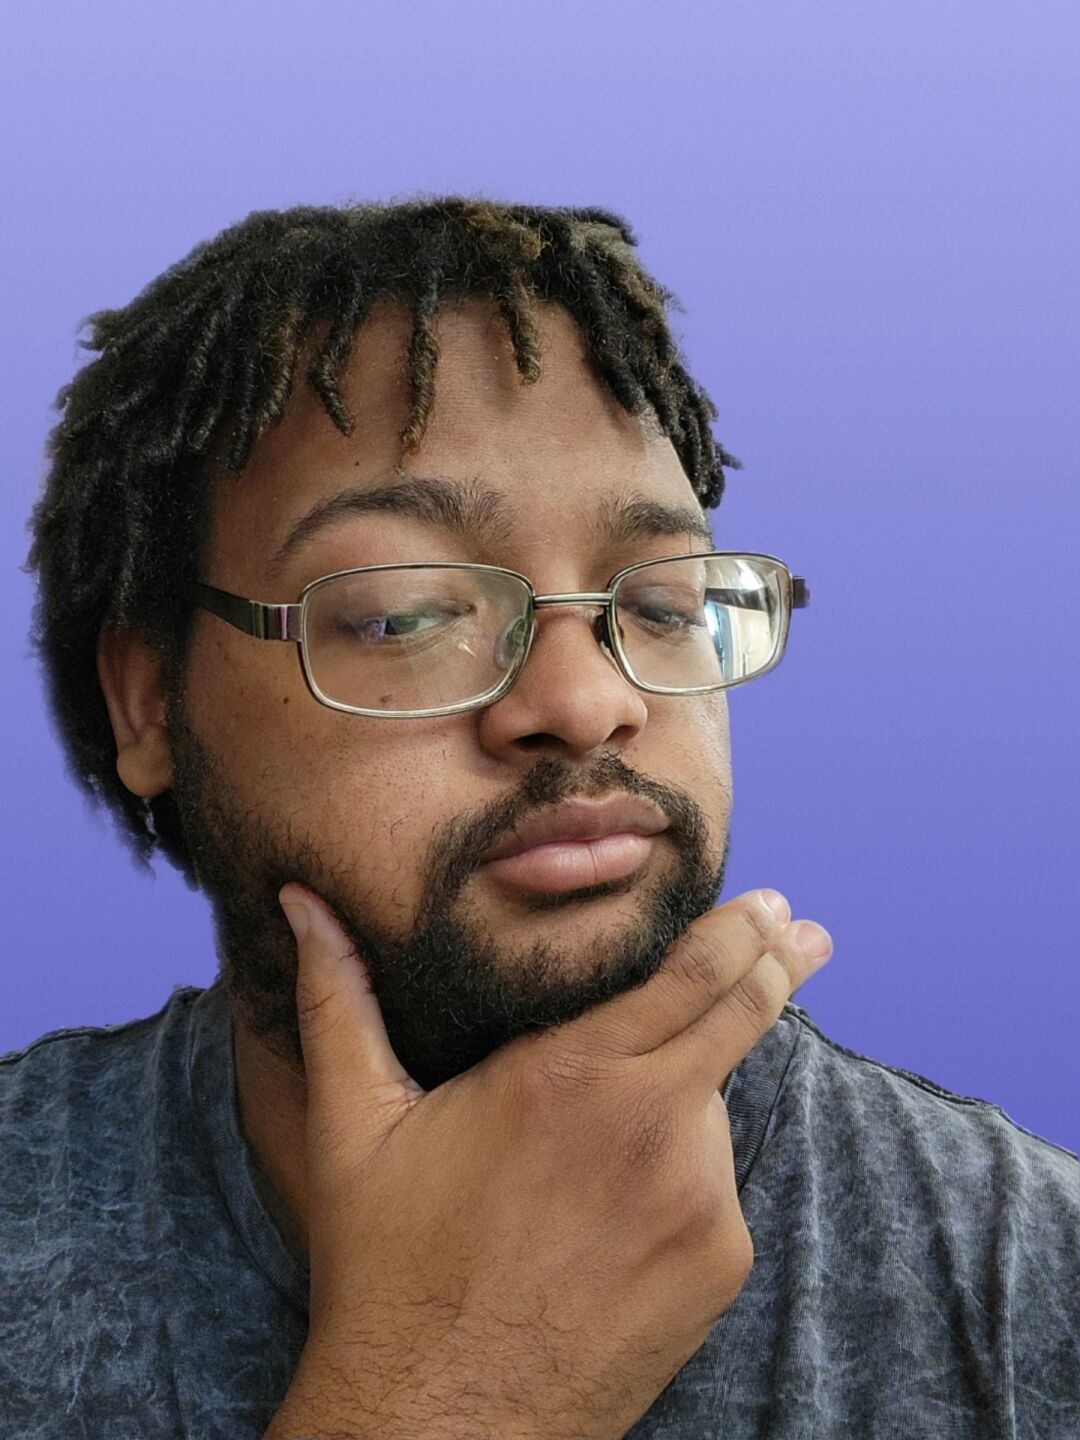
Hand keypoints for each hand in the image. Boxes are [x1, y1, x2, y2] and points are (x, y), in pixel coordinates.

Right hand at [263, 887, 831, 1439]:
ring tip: (607, 1134)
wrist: (442, 1421)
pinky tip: (617, 1206)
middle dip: (778, 961)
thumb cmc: (389, 1265)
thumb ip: (336, 997)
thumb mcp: (353, 1124)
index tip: (772, 900)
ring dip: (691, 1087)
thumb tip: (302, 900)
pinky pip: (717, 1185)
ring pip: (716, 1104)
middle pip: (744, 1014)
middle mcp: (651, 1125)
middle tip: (804, 930)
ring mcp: (698, 1200)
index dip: (741, 928)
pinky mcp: (720, 1263)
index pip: (692, 972)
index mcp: (568, 1073)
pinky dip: (686, 1168)